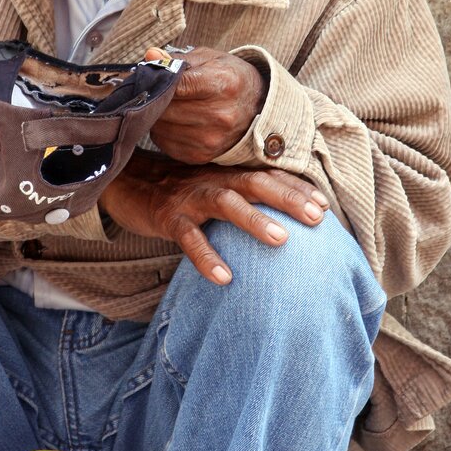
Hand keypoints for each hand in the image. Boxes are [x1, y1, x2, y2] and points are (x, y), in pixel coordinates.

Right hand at [99, 152, 329, 284]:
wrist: (126, 183)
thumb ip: (241, 196)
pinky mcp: (168, 217)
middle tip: (318, 217)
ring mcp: (190, 198)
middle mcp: (212, 180)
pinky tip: (224, 277)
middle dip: (288, 199)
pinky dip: (207, 257)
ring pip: (226, 204)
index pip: (267, 176)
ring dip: (255, 220)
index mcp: (227, 173)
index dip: (296, 188)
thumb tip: (281, 221)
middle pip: (255, 183)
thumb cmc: (178, 190)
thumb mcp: (211, 187)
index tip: (325, 206)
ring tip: (282, 239)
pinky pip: (189, 238)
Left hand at [145, 45, 265, 162]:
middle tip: (154, 90)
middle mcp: (219, 115)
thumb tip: (150, 57)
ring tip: (167, 105)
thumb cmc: (230, 79)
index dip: (158, 80)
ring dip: (156, 116)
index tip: (151, 76)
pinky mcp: (200, 155)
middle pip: (165, 108)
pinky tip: (174, 121)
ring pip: (160, 127)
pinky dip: (162, 131)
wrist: (258, 108)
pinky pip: (164, 142)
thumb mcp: (210, 59)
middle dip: (155, 98)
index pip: (176, 85)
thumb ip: (178, 59)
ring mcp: (210, 139)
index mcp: (223, 85)